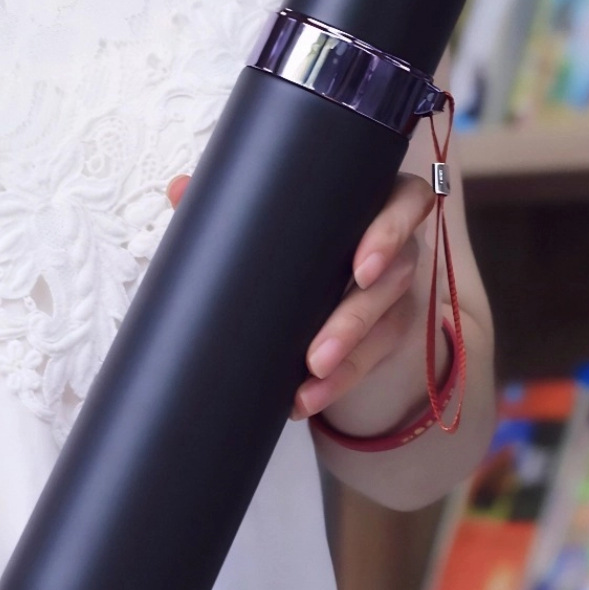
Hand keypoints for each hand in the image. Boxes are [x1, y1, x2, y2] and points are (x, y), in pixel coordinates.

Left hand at [166, 172, 436, 425]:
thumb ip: (237, 203)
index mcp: (376, 202)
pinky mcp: (390, 329)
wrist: (324, 275)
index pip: (408, 202)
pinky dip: (340, 382)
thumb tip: (180, 189)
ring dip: (348, 359)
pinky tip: (307, 399)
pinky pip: (373, 356)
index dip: (393, 232)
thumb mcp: (278, 217)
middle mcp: (397, 246)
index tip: (360, 267)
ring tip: (309, 382)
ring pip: (387, 323)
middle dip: (355, 319)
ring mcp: (397, 290)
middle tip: (317, 353)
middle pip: (396, 276)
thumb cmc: (305, 233)